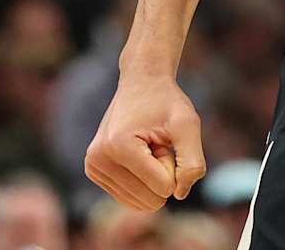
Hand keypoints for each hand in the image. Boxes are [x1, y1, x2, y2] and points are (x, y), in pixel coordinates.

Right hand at [85, 72, 205, 210]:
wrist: (141, 82)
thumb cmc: (166, 102)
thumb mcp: (188, 124)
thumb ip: (192, 162)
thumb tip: (179, 194)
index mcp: (119, 146)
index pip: (163, 187)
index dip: (173, 163)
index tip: (163, 137)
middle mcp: (98, 159)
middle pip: (149, 198)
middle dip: (162, 173)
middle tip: (155, 142)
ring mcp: (92, 166)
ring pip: (139, 201)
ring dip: (151, 176)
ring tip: (146, 145)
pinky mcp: (93, 171)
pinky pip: (128, 197)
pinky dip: (140, 179)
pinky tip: (137, 153)